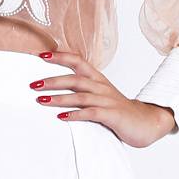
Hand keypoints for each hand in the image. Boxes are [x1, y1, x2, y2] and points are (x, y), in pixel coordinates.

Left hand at [32, 50, 176, 148]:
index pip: (78, 61)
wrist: (146, 122)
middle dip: (52, 81)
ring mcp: (107, 101)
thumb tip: (55, 87)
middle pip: (74, 79)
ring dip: (59, 98)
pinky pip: (91, 113)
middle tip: (32, 85)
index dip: (60, 57)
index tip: (40, 55)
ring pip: (80, 96)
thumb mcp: (100, 95)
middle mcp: (101, 87)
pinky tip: (61, 117)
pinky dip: (75, 115)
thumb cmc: (118, 110)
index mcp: (98, 79)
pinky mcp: (112, 115)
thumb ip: (82, 89)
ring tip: (41, 101)